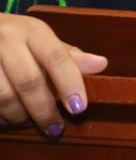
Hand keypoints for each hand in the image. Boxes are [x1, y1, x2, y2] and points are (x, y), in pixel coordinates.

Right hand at [0, 14, 108, 135]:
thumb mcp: (40, 39)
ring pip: (3, 95)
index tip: (79, 109)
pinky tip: (4, 120)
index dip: (69, 84)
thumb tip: (101, 64)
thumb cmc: (13, 38)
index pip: (57, 58)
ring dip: (18, 116)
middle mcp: (7, 39)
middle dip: (44, 110)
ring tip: (25, 123)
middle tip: (54, 129)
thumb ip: (67, 56)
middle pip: (29, 81)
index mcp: (32, 31)